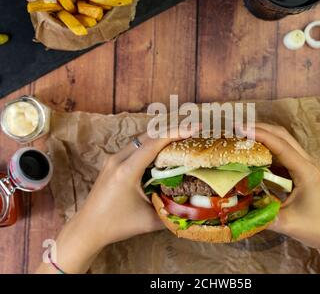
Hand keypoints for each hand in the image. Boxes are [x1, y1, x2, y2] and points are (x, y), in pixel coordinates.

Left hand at [36, 126, 196, 273]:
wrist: (88, 228)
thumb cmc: (117, 225)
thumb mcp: (149, 221)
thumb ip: (172, 212)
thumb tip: (193, 206)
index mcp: (126, 171)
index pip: (154, 144)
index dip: (175, 133)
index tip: (194, 128)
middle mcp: (118, 160)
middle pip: (148, 136)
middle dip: (171, 130)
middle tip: (192, 130)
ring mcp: (113, 159)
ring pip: (141, 139)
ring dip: (161, 136)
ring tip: (181, 137)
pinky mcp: (112, 163)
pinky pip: (135, 147)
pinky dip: (151, 145)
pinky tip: (162, 150)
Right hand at [242, 123, 319, 273]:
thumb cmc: (315, 228)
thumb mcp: (286, 224)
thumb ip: (262, 215)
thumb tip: (237, 209)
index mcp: (306, 171)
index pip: (280, 146)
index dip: (260, 135)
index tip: (240, 128)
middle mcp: (307, 163)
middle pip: (283, 136)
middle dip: (260, 128)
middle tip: (238, 128)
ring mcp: (306, 165)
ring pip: (284, 141)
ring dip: (265, 135)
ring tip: (243, 136)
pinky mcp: (302, 171)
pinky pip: (284, 153)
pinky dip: (268, 148)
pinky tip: (254, 152)